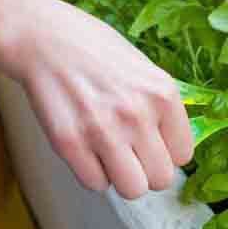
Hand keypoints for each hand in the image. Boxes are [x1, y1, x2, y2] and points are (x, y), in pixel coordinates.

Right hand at [0, 0, 192, 198]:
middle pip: (161, 179)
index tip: (153, 143)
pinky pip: (96, 184)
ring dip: (122, 177)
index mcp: (163, 94)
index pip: (183, 155)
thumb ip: (162, 107)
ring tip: (110, 154)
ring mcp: (104, 131)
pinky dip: (93, 173)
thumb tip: (174, 147)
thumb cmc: (96, 51)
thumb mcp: (145, 69)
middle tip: (131, 153)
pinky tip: (87, 148)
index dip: (167, 152)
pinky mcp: (70, 143)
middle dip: (147, 170)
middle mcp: (138, 115)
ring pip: (132, 190)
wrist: (44, 38)